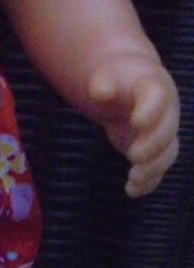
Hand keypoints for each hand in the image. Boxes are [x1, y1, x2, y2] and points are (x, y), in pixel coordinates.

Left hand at [87, 52, 179, 197]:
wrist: (128, 87)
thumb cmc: (116, 80)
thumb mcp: (106, 76)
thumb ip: (102, 83)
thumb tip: (100, 92)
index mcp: (154, 88)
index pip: (158, 99)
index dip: (151, 111)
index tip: (137, 122)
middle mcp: (165, 112)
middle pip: (167, 131)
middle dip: (153, 145)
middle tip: (134, 156)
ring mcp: (162, 133)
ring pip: (167, 154)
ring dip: (153, 168)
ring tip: (133, 179)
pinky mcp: (154, 151)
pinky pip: (157, 170)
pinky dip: (147, 182)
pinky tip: (131, 190)